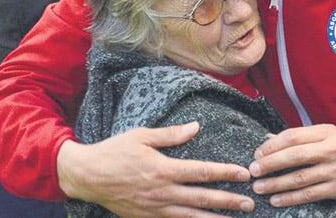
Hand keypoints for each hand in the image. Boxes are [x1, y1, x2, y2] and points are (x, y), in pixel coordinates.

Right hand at [57, 122, 254, 216]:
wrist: (86, 176)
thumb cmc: (114, 151)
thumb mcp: (141, 136)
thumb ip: (171, 134)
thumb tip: (196, 127)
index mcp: (163, 169)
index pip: (202, 172)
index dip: (225, 173)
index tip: (244, 174)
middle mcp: (162, 192)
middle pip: (202, 198)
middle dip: (229, 201)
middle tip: (250, 204)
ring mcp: (154, 208)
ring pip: (191, 217)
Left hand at [249, 124, 335, 206]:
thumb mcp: (333, 134)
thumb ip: (304, 137)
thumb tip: (272, 139)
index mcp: (327, 132)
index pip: (293, 136)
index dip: (272, 145)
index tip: (258, 152)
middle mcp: (331, 149)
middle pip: (293, 156)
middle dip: (269, 164)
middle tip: (253, 170)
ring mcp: (335, 170)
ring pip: (299, 178)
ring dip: (276, 184)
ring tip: (260, 187)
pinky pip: (310, 194)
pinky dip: (291, 198)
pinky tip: (278, 199)